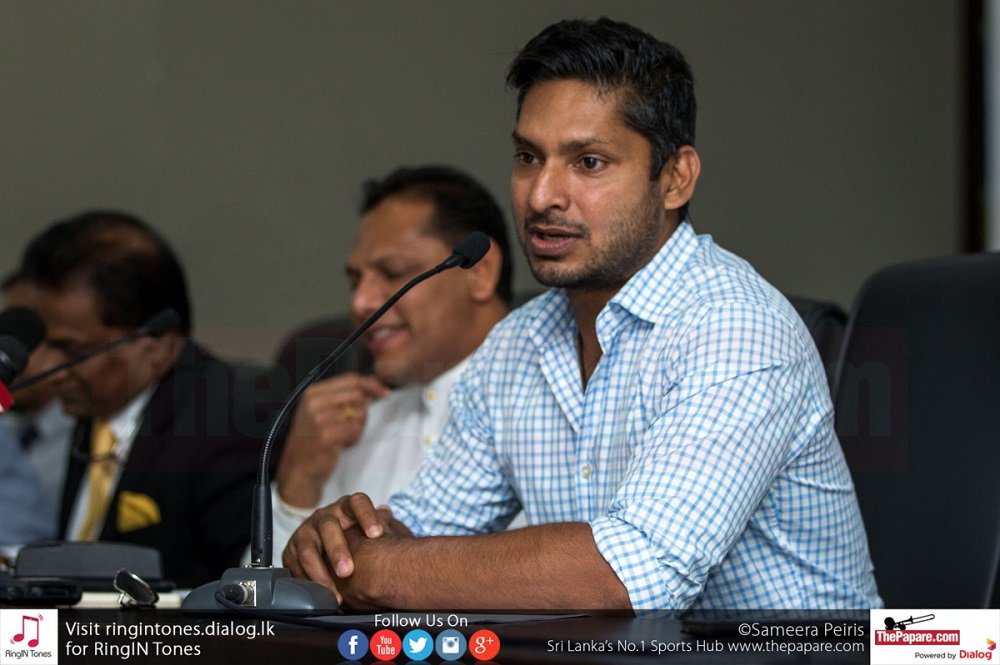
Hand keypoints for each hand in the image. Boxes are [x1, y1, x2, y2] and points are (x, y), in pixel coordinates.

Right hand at [276, 373, 389, 506]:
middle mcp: (314, 402)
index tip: (385, 392)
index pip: (350, 379)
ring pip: (359, 414)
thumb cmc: (313, 440)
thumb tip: (372, 387)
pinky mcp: (326, 436)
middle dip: (363, 412)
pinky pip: (355, 430)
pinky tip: (341, 445)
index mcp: (313, 393)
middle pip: (358, 396)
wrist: (297, 468)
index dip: (371, 384)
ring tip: (342, 437)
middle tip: (352, 427)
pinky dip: (353, 439)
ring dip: (357, 428)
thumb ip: (345, 398)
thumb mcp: (322, 412)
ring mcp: (319, 419)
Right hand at [282, 492, 401, 603]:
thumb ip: (382, 524)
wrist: (326, 546)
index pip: (358, 503)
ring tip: (332, 592)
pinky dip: (306, 581)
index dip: (367, 516)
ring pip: (308, 549)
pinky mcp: (292, 550)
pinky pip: (295, 565)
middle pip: (329, 527)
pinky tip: (317, 593)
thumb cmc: (356, 538)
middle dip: (337, 550)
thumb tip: (387, 514)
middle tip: (347, 571)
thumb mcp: (370, 530)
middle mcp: (325, 516)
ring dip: (319, 572)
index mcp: (347, 507)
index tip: (377, 534)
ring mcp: (307, 531)